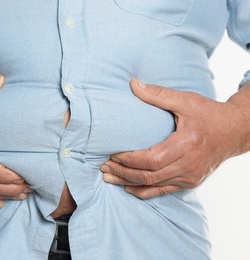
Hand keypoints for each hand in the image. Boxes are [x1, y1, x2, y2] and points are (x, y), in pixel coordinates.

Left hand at [100, 78, 247, 198]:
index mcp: (187, 144)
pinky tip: (128, 187)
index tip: (111, 154)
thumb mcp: (185, 100)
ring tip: (109, 177)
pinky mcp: (190, 182)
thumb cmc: (208, 114)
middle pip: (149, 175)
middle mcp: (189, 164)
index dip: (129, 159)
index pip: (151, 159)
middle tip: (103, 167)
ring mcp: (190, 176)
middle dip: (123, 172)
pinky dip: (144, 191)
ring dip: (129, 182)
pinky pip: (163, 191)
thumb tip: (133, 84)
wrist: (234, 131)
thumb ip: (158, 94)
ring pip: (153, 186)